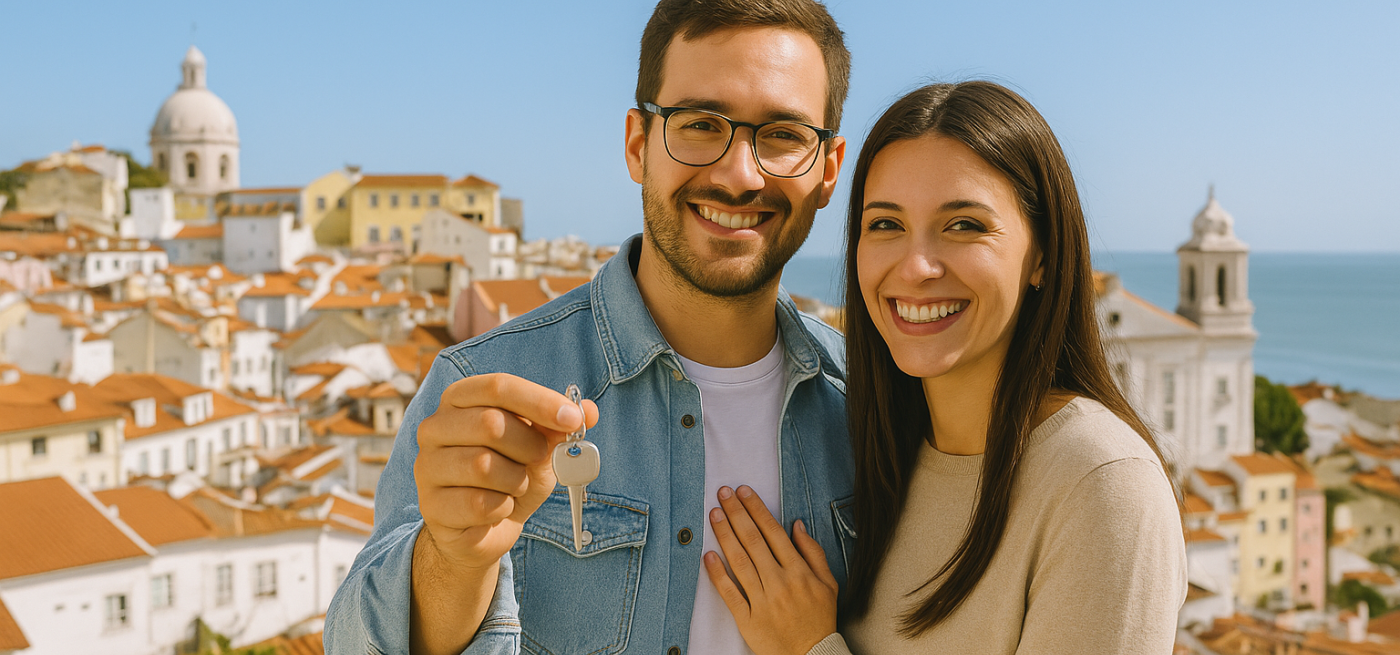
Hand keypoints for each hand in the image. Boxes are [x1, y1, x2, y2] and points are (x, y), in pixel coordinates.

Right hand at [415, 373, 598, 572]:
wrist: (484, 528)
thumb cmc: (510, 476)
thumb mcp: (540, 447)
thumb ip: (560, 426)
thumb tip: (589, 410)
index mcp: (460, 399)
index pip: (498, 386)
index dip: (539, 400)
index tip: (572, 419)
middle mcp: (435, 427)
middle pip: (490, 424)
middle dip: (528, 447)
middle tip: (536, 460)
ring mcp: (427, 465)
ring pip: (483, 466)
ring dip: (515, 481)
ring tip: (513, 486)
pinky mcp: (430, 505)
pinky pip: (479, 503)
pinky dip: (502, 508)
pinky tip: (497, 508)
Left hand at [704, 485, 838, 654]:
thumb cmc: (819, 619)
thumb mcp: (829, 584)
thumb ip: (813, 552)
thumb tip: (796, 525)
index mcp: (799, 572)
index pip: (774, 532)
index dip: (757, 509)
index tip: (744, 492)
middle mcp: (780, 583)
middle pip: (753, 541)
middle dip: (736, 513)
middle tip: (723, 494)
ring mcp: (763, 601)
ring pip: (739, 562)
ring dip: (725, 535)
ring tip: (714, 514)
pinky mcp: (748, 619)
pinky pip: (730, 593)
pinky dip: (718, 574)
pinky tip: (708, 556)